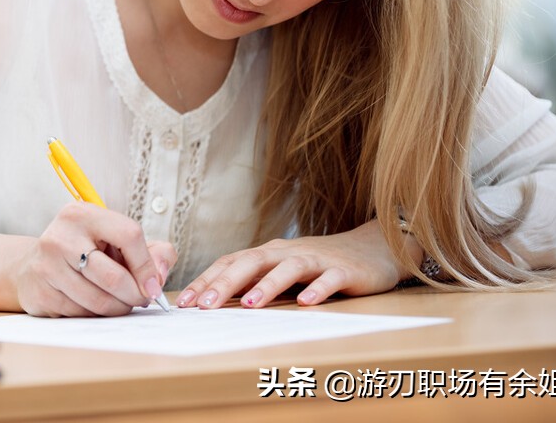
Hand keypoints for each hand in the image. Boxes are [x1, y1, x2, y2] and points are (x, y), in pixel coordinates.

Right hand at [15, 201, 175, 316]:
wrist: (35, 264)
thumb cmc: (85, 251)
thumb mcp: (117, 241)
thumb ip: (153, 252)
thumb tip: (159, 279)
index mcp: (83, 214)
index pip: (128, 235)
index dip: (147, 265)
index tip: (154, 285)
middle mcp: (61, 236)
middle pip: (113, 277)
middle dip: (134, 295)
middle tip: (141, 300)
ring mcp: (47, 265)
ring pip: (98, 301)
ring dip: (118, 308)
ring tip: (121, 303)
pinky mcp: (40, 292)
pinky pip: (81, 314)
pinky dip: (96, 315)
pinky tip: (94, 305)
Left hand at [177, 219, 406, 308]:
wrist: (372, 248)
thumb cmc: (318, 265)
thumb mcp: (281, 270)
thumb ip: (253, 282)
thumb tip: (213, 301)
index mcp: (268, 253)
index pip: (230, 263)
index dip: (206, 281)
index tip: (183, 302)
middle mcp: (287, 252)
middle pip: (252, 262)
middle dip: (226, 283)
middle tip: (205, 306)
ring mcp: (316, 260)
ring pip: (288, 268)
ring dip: (268, 286)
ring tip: (250, 305)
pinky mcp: (344, 270)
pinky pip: (329, 279)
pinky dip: (318, 289)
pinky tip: (306, 303)